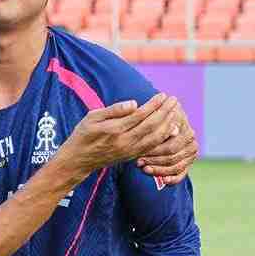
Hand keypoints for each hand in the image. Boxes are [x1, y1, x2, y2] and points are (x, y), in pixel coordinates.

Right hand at [56, 93, 180, 177]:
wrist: (78, 160)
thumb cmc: (83, 134)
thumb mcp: (91, 117)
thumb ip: (113, 110)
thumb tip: (134, 103)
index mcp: (114, 130)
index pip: (140, 115)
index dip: (153, 105)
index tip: (162, 95)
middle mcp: (124, 142)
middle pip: (151, 125)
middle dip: (165, 112)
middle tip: (174, 100)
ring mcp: (129, 151)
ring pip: (155, 138)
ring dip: (168, 123)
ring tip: (175, 111)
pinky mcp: (132, 156)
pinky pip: (152, 147)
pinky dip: (163, 137)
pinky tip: (170, 128)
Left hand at [136, 99, 198, 184]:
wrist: (164, 123)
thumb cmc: (157, 120)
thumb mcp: (158, 119)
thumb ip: (164, 125)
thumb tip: (175, 130)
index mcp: (186, 131)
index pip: (171, 147)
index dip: (153, 152)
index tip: (138, 154)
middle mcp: (191, 143)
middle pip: (172, 157)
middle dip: (153, 161)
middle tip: (138, 162)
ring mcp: (190, 155)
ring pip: (175, 167)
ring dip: (159, 170)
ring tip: (144, 169)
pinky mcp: (187, 164)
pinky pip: (181, 174)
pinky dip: (172, 179)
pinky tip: (163, 180)